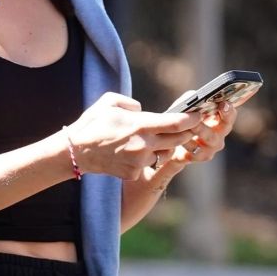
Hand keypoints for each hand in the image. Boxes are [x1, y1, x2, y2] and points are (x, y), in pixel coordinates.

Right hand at [67, 92, 203, 181]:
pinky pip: (146, 164)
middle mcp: (144, 144)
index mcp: (141, 125)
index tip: (199, 115)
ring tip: (149, 140)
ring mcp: (139, 161)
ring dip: (161, 147)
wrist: (76, 151)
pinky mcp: (133, 173)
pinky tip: (129, 152)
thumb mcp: (111, 102)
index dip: (192, 119)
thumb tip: (142, 111)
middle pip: (177, 140)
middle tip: (189, 126)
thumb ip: (132, 104)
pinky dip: (143, 158)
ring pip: (162, 154)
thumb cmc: (93, 123)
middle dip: (185, 133)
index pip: (176, 123)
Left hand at [141, 100, 237, 183]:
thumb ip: (189, 102)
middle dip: (217, 119)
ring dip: (200, 131)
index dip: (229, 109)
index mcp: (218, 121)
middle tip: (204, 115)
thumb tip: (192, 96)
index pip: (229, 114)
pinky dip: (187, 144)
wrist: (164, 143)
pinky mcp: (195, 157)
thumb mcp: (182, 109)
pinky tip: (178, 140)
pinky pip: (195, 152)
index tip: (224, 103)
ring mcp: (209, 149)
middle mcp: (217, 136)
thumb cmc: (177, 122)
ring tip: (191, 126)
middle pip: (224, 127)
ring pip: (210, 140)